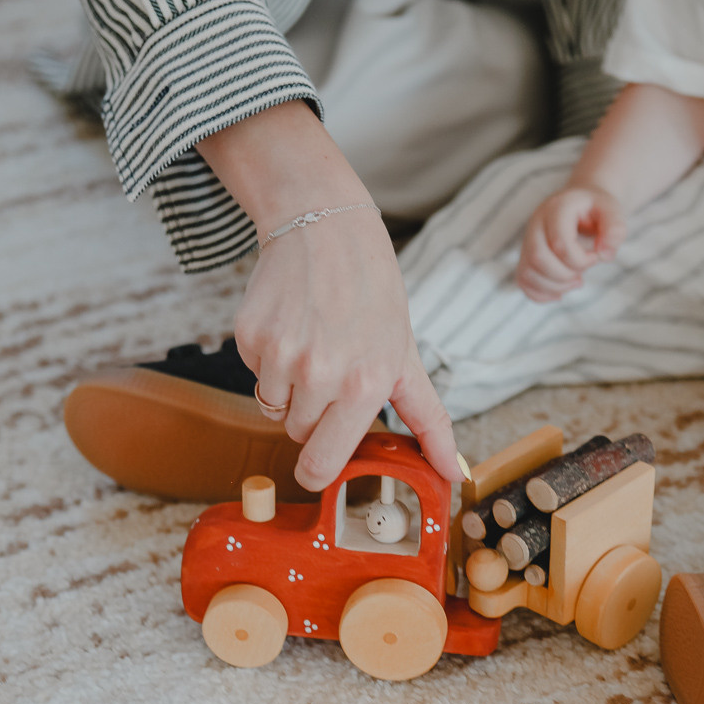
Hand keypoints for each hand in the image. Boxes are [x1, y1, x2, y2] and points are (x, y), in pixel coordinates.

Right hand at [235, 209, 461, 490]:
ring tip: (312, 344)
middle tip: (332, 370)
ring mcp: (281, 355)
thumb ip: (429, 421)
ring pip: (273, 407)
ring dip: (289, 388)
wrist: (325, 227)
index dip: (317, 470)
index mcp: (364, 386)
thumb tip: (452, 475)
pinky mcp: (251, 336)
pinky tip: (291, 326)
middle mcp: (320, 374)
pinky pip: (254, 374)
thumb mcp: (407, 358)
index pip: (320, 465)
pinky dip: (269, 360)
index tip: (319, 463)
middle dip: (312, 414)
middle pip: (297, 434)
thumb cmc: (373, 293)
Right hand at [516, 185, 625, 302]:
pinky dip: (541, 293)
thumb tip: (604, 255)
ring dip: (554, 286)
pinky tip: (561, 291)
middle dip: (564, 275)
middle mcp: (536, 222)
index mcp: (557, 208)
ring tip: (575, 281)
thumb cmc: (597, 209)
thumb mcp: (612, 211)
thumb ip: (615, 229)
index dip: (580, 260)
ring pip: (527, 272)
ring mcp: (527, 240)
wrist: (581, 203)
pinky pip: (523, 281)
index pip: (559, 243)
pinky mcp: (525, 256)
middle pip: (537, 258)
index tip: (595, 257)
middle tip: (582, 273)